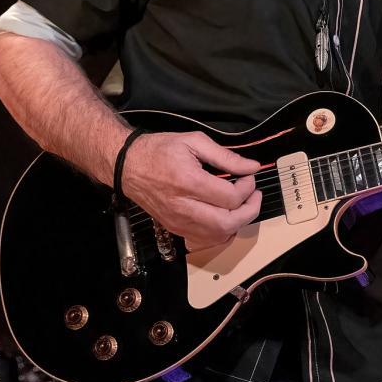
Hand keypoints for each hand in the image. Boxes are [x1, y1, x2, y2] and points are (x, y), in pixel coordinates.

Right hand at [121, 131, 261, 252]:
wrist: (127, 166)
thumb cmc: (159, 150)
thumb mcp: (194, 142)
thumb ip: (226, 156)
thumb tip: (252, 167)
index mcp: (189, 182)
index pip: (231, 197)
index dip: (248, 187)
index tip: (248, 175)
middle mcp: (183, 207)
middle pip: (227, 223)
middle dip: (249, 210)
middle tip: (254, 195)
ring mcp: (178, 221)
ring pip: (218, 235)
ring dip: (238, 222)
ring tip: (242, 204)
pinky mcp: (174, 228)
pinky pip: (205, 239)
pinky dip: (222, 231)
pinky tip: (226, 215)